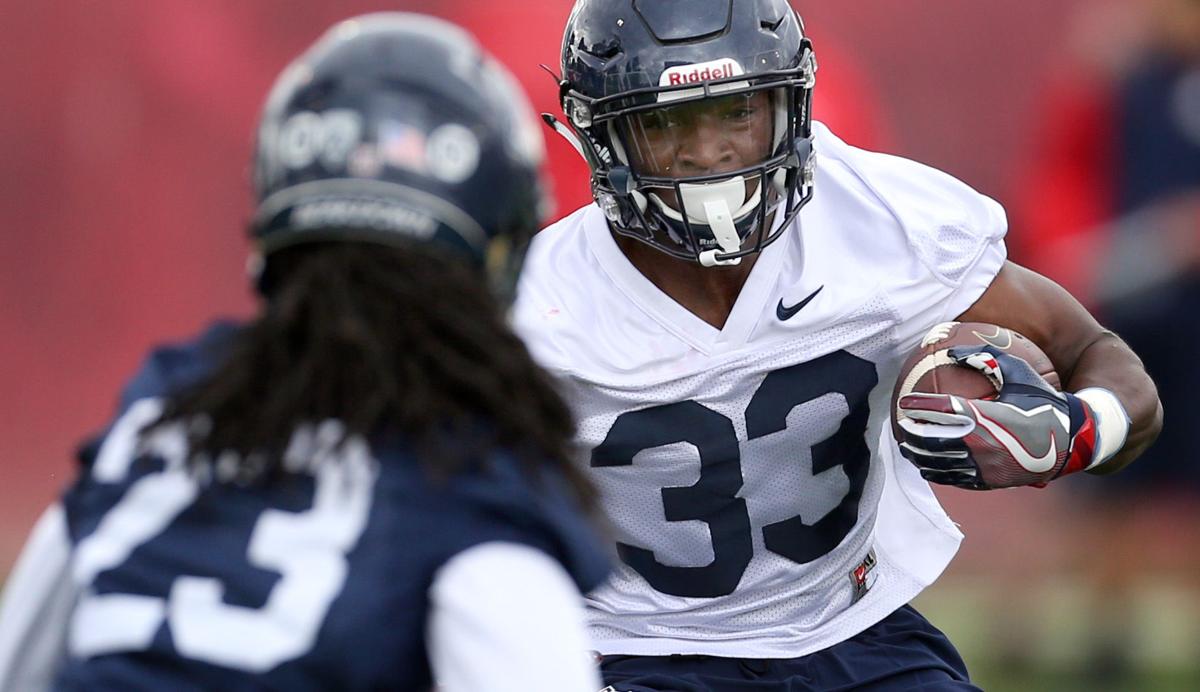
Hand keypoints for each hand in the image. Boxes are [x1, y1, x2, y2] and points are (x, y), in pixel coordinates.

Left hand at [895, 345, 1099, 488]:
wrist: (1073, 439)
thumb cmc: (1045, 400)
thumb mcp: (1020, 372)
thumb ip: (987, 357)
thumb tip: (953, 350)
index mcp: (988, 416)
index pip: (942, 411)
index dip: (920, 407)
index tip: (904, 402)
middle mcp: (983, 444)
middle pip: (934, 440)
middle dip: (913, 433)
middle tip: (902, 424)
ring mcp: (986, 466)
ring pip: (941, 463)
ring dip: (919, 454)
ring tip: (906, 445)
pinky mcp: (990, 481)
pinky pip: (956, 478)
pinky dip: (937, 472)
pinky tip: (926, 465)